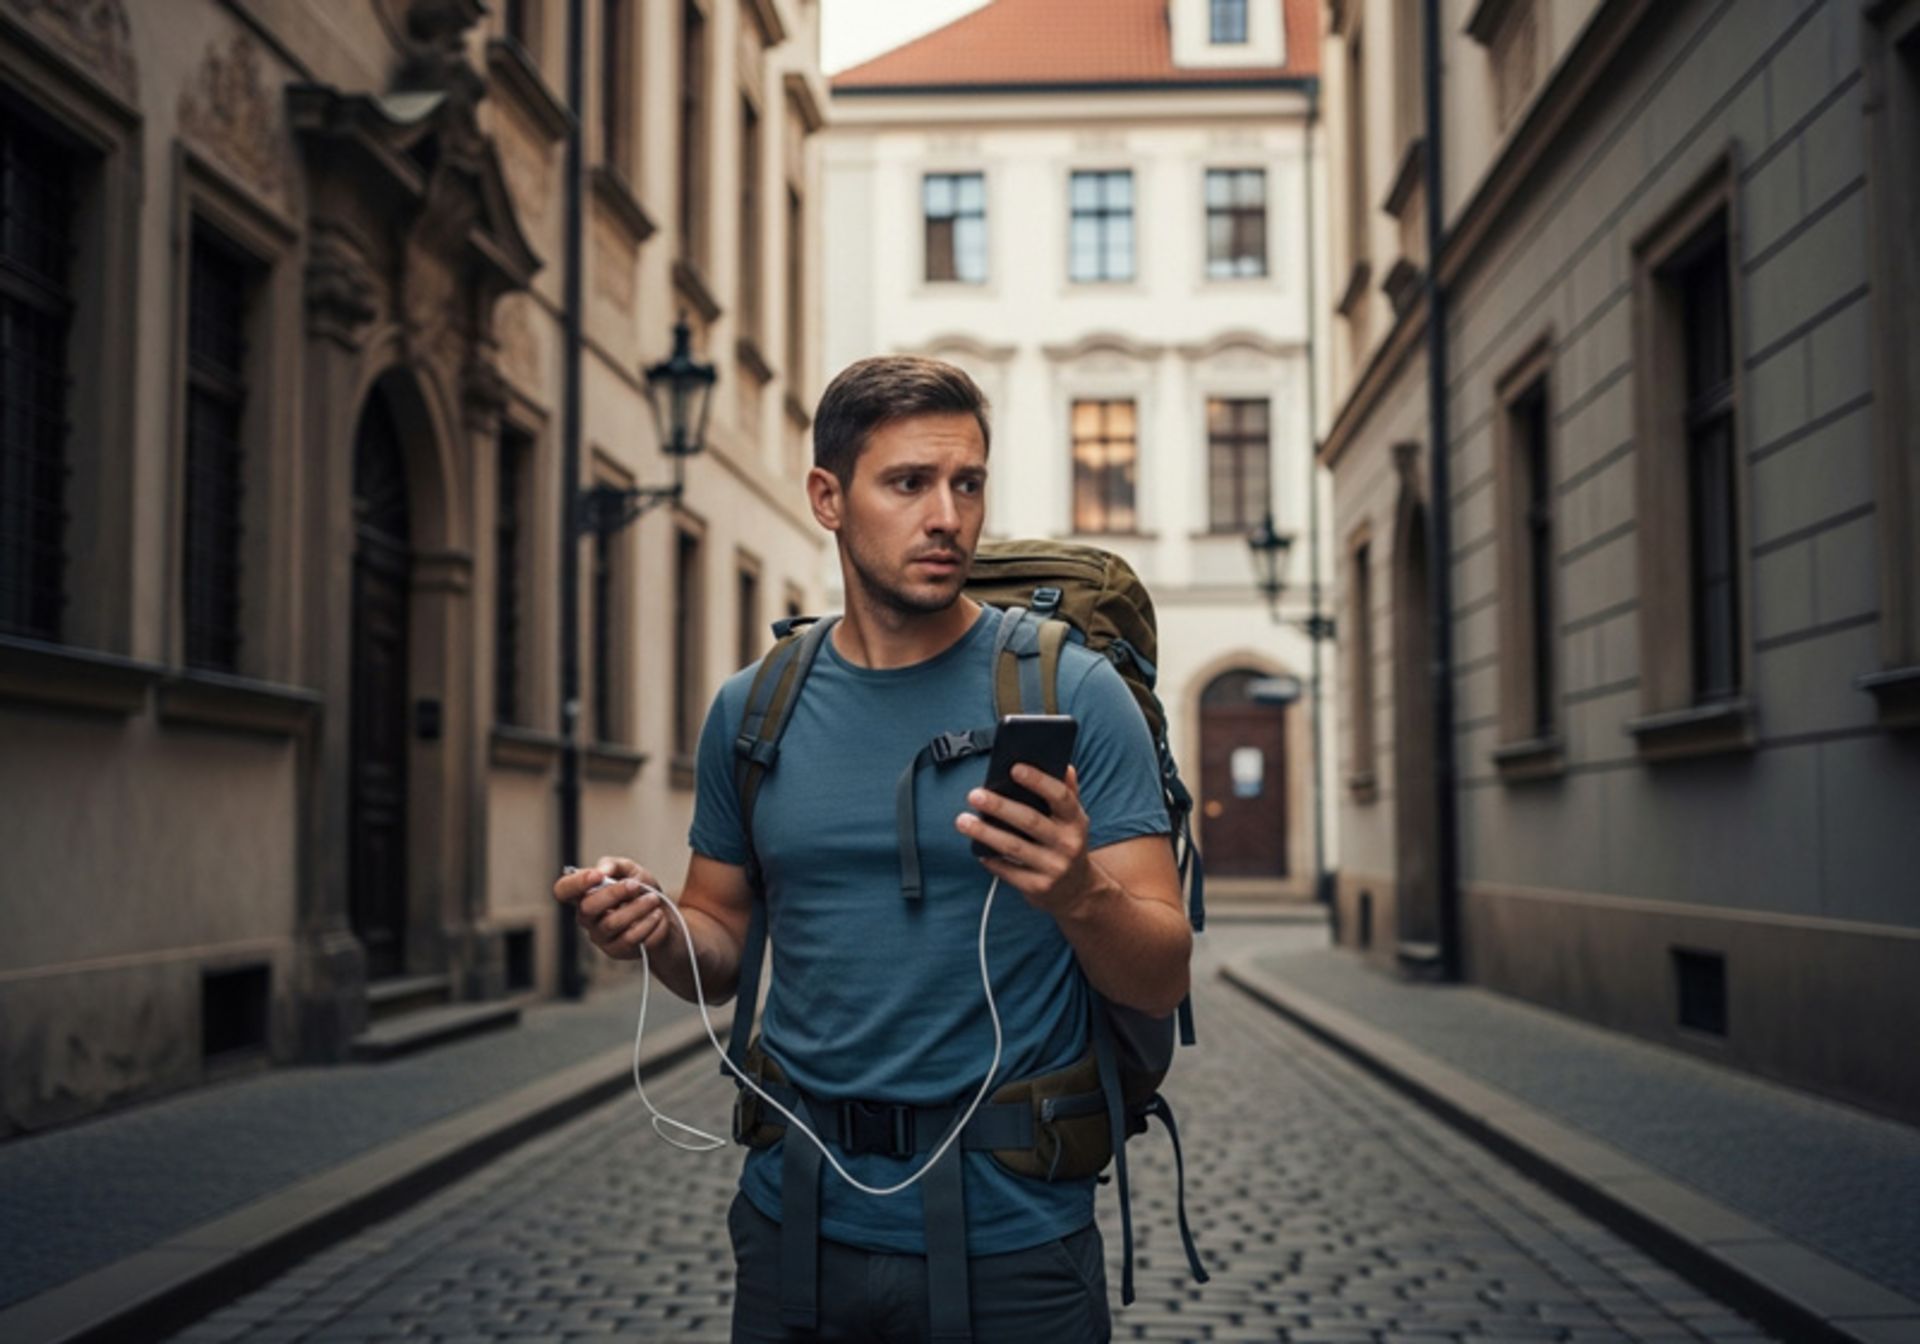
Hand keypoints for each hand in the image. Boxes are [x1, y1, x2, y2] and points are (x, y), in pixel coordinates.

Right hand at [553, 856, 673, 961]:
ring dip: (636, 908)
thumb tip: (602, 870)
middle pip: (587, 908)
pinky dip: (648, 924)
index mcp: (584, 894)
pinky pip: (630, 939)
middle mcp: (587, 917)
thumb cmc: (640, 892)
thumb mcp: (631, 870)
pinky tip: (657, 915)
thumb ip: (615, 865)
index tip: (598, 875)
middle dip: (614, 893)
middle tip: (636, 885)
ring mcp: (599, 936)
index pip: (563, 890)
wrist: (664, 915)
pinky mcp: (616, 950)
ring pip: (611, 923)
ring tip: (654, 899)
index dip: (575, 883)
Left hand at [955, 765, 1097, 917]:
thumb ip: (1067, 792)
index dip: (1038, 781)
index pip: (1060, 796)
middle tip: (974, 795)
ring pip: (1014, 847)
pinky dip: (991, 860)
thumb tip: (1064, 765)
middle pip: (1030, 821)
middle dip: (1000, 807)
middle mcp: (1068, 844)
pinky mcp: (1038, 887)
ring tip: (963, 821)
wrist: (1077, 891)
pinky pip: (1008, 872)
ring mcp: (1053, 867)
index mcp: (1076, 820)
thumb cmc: (1066, 844)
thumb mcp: (1073, 819)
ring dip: (985, 833)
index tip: (1014, 768)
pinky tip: (977, 850)